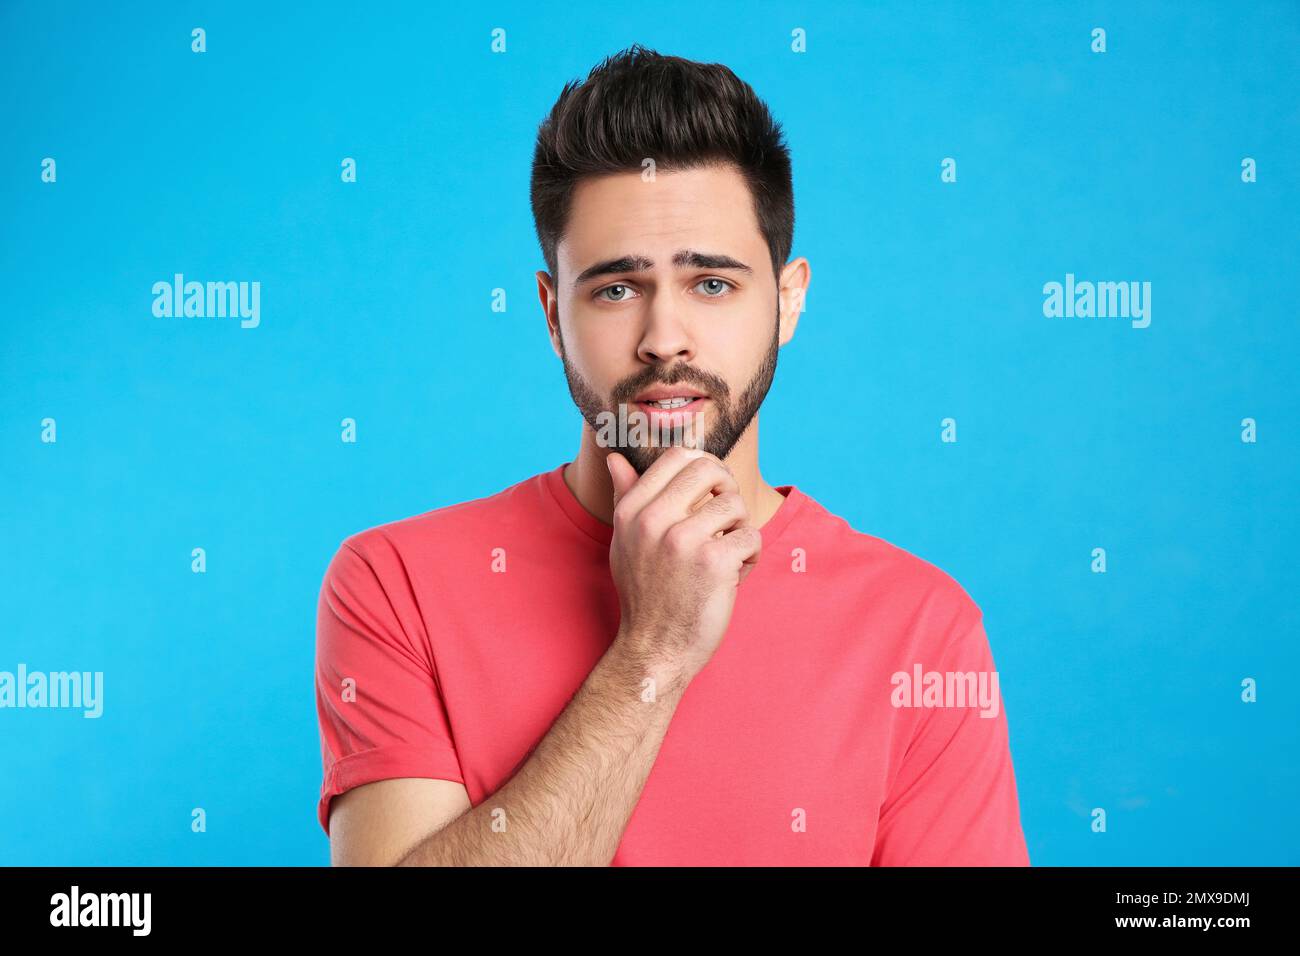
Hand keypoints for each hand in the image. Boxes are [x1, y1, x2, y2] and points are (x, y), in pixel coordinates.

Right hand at [606, 445, 761, 684]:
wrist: (655, 649)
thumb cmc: (645, 595)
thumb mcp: (625, 542)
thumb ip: (626, 497)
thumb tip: (616, 458)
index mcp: (633, 511)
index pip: (677, 456)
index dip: (704, 465)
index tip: (711, 489)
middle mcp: (654, 520)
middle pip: (710, 469)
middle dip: (727, 488)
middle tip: (726, 516)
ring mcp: (683, 540)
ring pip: (736, 505)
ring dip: (739, 529)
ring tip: (725, 554)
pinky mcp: (714, 562)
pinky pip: (750, 538)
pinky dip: (749, 558)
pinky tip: (732, 578)